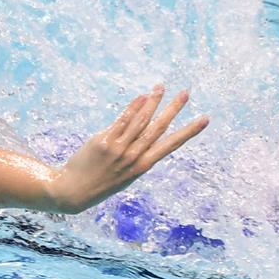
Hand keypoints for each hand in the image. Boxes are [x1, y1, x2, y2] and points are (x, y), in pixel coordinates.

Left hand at [50, 85, 208, 213]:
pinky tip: (141, 96)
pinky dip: (132, 108)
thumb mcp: (124, 174)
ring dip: (153, 101)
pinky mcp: (104, 141)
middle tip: (186, 93)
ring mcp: (119, 149)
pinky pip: (122, 121)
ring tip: (161, 87)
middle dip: (173, 109)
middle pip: (158, 128)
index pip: (171, 145)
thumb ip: (133, 155)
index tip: (204, 119)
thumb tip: (140, 133)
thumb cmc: (100, 182)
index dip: (188, 131)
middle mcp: (134, 157)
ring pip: (141, 121)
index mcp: (143, 166)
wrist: (74, 191)